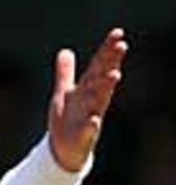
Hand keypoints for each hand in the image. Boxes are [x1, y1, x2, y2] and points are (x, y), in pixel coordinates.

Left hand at [47, 27, 126, 171]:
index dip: (107, 50)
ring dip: (106, 88)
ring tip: (114, 75)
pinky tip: (94, 119)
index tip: (118, 33)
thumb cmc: (67, 121)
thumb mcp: (64, 94)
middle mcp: (91, 101)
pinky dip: (92, 124)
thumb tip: (65, 51)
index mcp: (87, 89)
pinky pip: (89, 130)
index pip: (99, 66)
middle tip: (121, 46)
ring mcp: (90, 117)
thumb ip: (65, 74)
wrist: (62, 151)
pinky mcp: (84, 136)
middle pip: (102, 79)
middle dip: (111, 63)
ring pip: (100, 101)